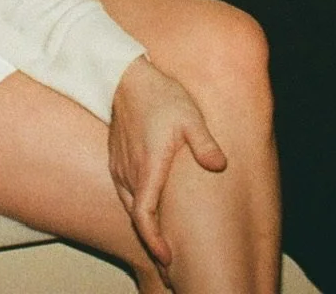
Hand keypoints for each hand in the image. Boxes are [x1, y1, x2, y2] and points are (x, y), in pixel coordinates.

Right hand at [108, 56, 228, 268]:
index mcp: (147, 168)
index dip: (154, 241)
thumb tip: (220, 165)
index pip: (145, 217)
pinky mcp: (115, 158)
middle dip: (153, 239)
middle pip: (137, 217)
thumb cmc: (160, 96)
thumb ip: (205, 143)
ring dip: (145, 222)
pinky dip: (137, 205)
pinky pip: (125, 190)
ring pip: (130, 204)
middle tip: (171, 258)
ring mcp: (119, 166)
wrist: (125, 76)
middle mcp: (129, 172)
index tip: (166, 257)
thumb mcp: (190, 117)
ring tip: (163, 236)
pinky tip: (151, 205)